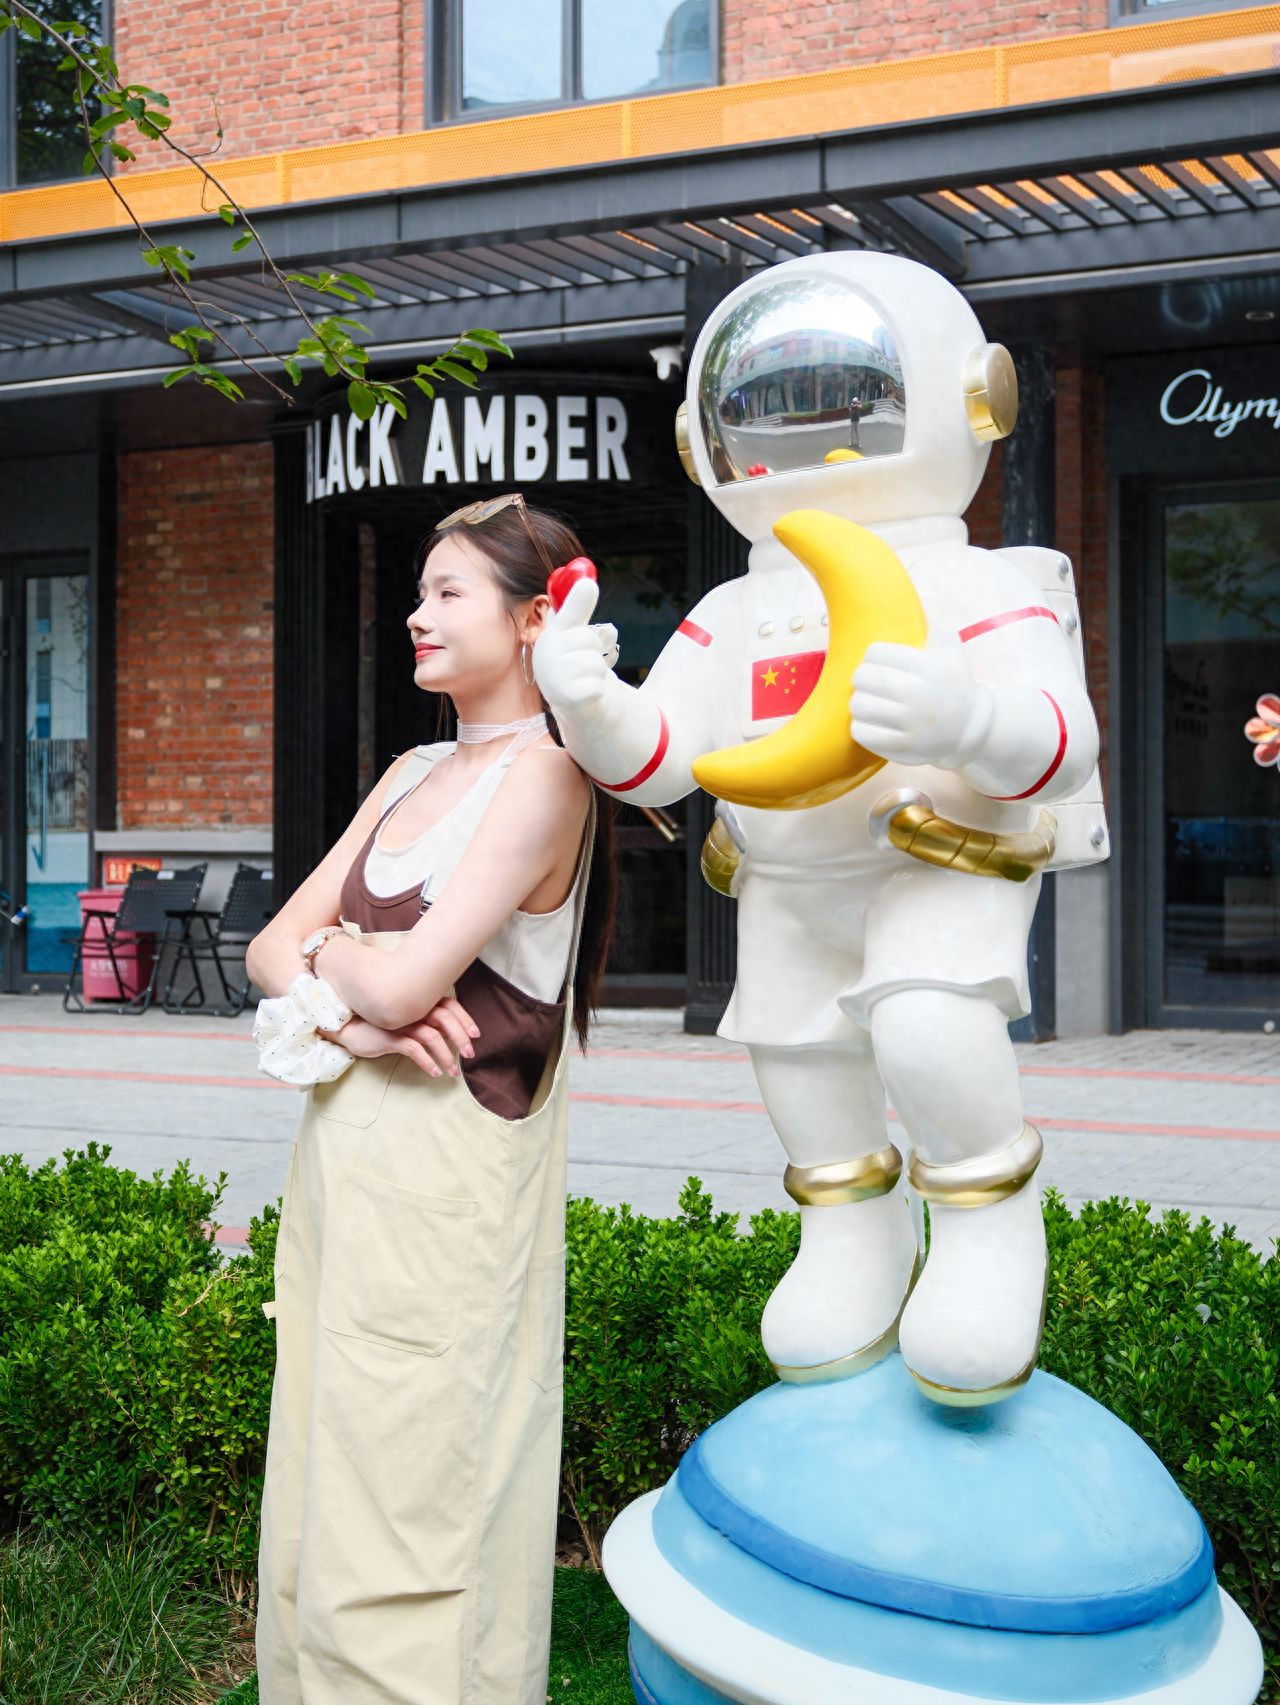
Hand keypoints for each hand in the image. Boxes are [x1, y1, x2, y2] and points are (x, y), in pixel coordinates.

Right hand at [325, 997, 480, 1078]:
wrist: (349, 1028)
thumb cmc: (382, 1024)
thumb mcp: (407, 1020)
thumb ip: (427, 1021)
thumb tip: (450, 1032)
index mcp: (419, 1002)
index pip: (450, 1006)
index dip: (465, 1019)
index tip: (475, 1035)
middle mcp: (413, 1009)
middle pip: (445, 1019)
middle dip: (460, 1038)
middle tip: (469, 1055)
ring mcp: (401, 1022)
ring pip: (433, 1037)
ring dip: (446, 1056)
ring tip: (452, 1071)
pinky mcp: (390, 1036)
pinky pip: (414, 1049)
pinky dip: (427, 1062)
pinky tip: (434, 1072)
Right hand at [533, 576, 618, 709]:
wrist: (580, 708)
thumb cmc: (578, 667)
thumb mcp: (577, 634)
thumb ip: (579, 609)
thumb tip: (587, 582)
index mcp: (547, 638)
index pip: (563, 616)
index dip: (576, 601)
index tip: (590, 584)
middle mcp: (544, 658)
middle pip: (586, 638)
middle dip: (596, 649)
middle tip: (588, 659)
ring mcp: (552, 680)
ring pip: (594, 662)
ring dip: (599, 670)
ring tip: (588, 677)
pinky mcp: (567, 698)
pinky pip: (597, 683)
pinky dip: (599, 688)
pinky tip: (589, 693)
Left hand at [850, 632, 992, 770]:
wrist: (967, 730)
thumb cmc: (953, 689)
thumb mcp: (954, 657)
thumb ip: (942, 634)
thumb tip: (931, 622)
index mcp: (928, 668)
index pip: (876, 653)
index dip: (872, 656)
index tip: (876, 662)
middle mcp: (918, 694)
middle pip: (863, 677)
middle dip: (861, 678)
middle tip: (866, 682)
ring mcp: (908, 723)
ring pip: (858, 705)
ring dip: (858, 702)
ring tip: (866, 702)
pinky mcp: (899, 746)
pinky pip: (860, 731)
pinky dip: (859, 725)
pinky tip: (868, 722)